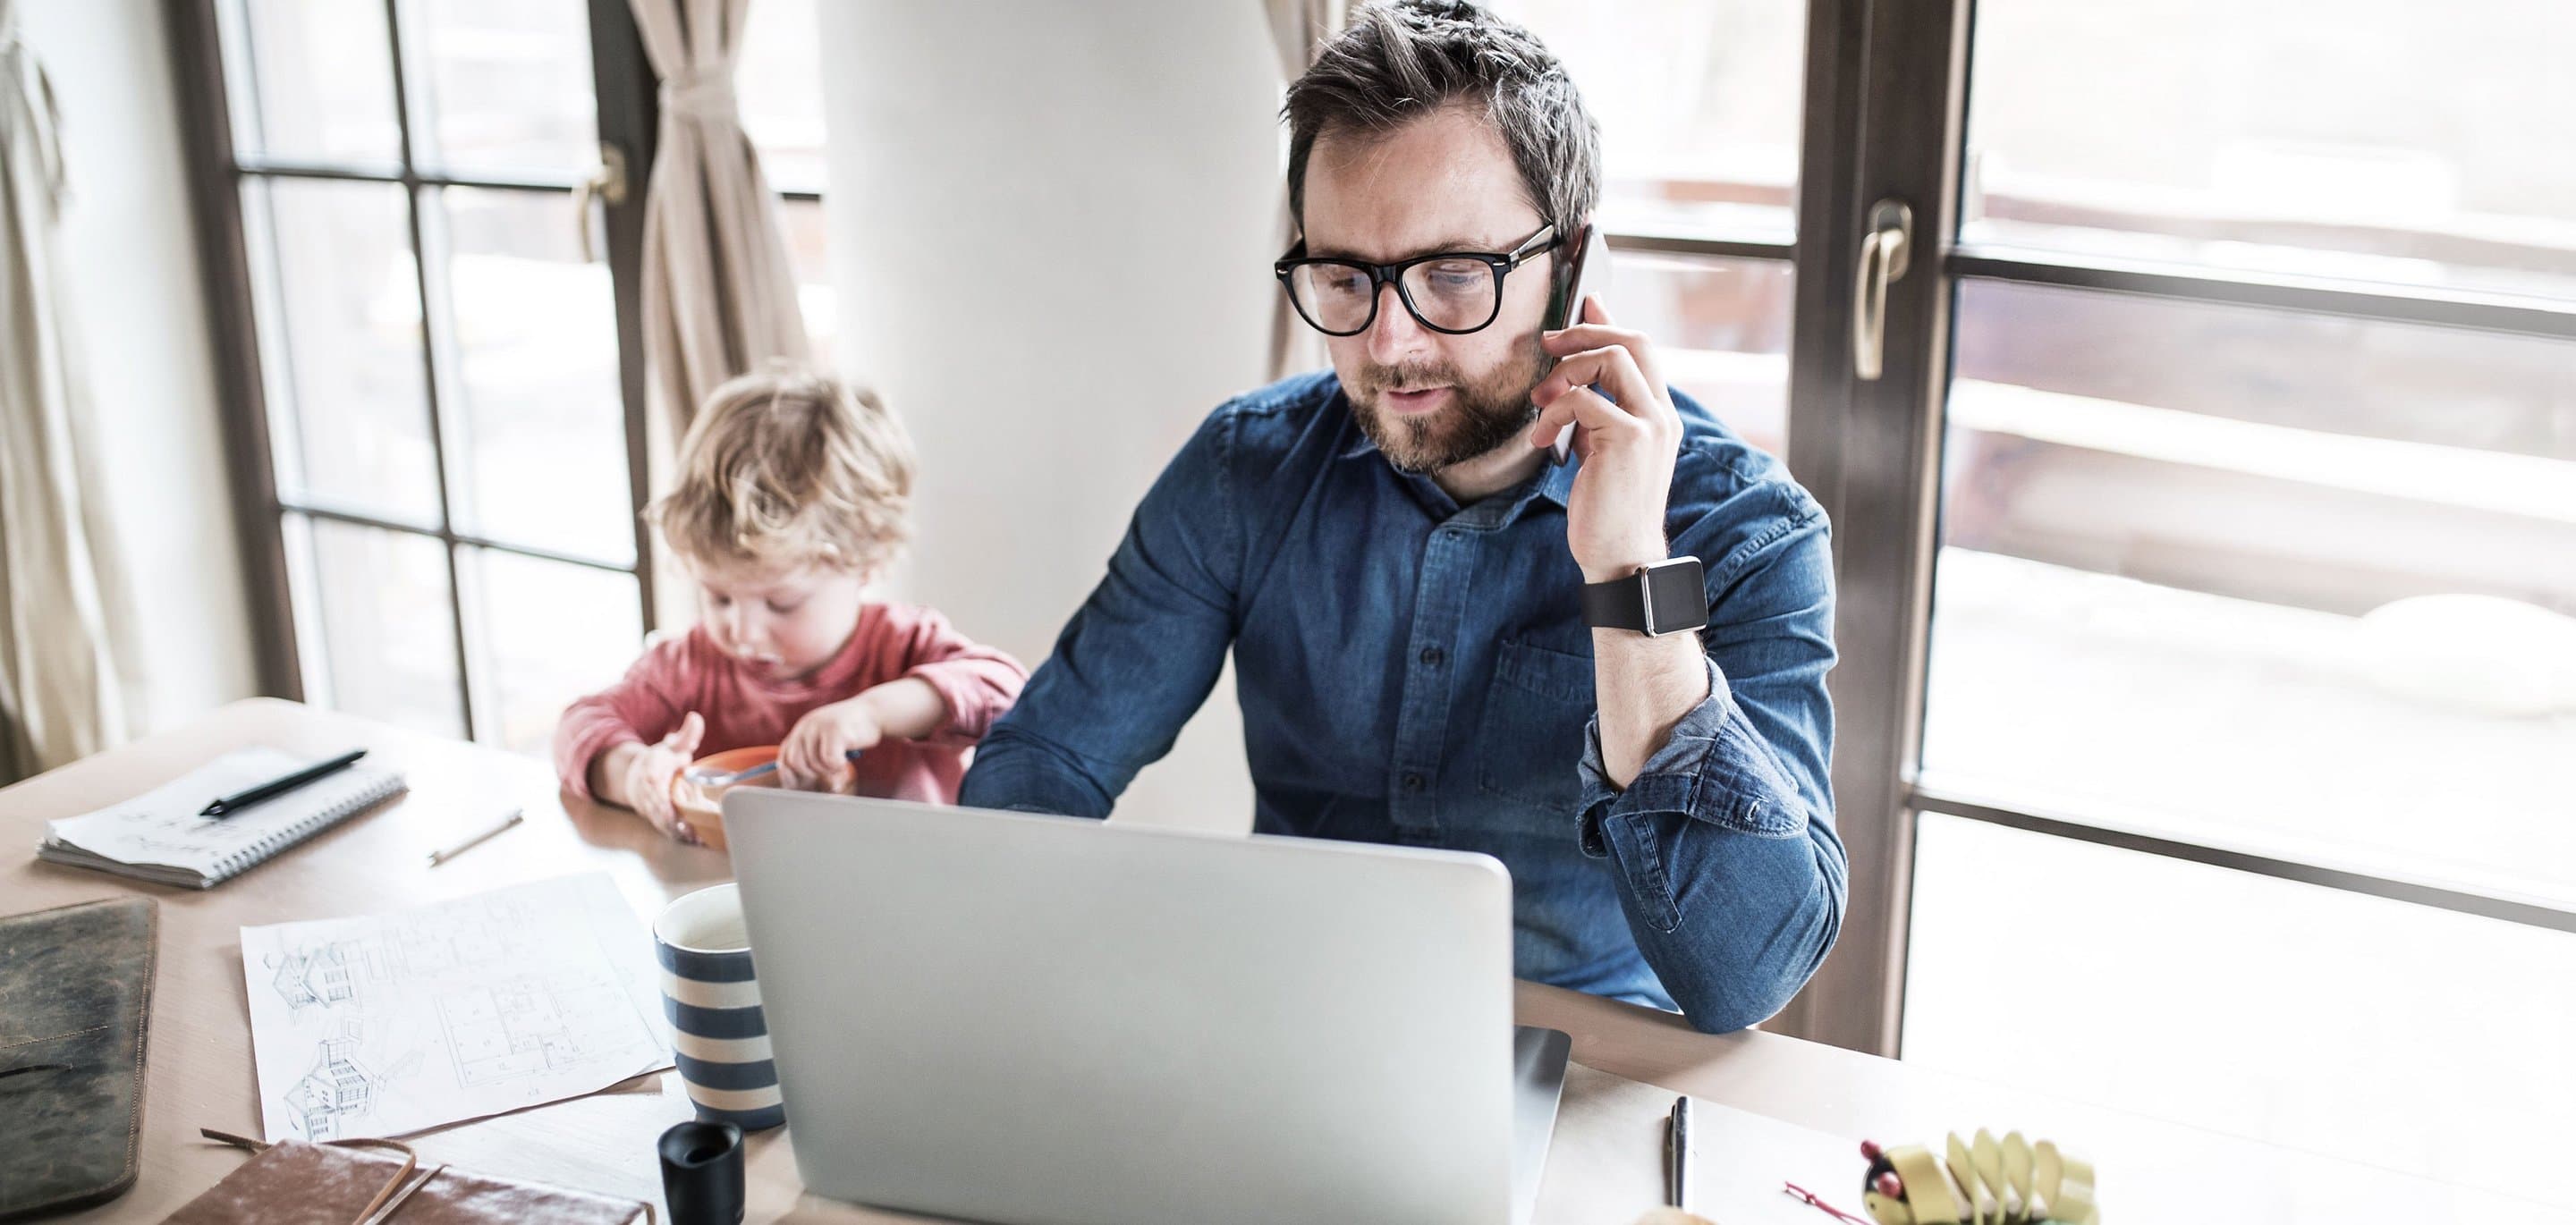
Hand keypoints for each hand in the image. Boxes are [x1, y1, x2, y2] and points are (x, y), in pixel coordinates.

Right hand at [621, 711, 705, 843]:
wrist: (636, 777)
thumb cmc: (660, 760)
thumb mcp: (672, 746)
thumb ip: (686, 735)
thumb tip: (696, 718)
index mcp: (652, 772)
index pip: (654, 782)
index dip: (662, 791)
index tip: (673, 802)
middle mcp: (649, 792)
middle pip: (659, 806)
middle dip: (673, 816)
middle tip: (691, 825)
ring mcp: (652, 807)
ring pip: (663, 821)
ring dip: (678, 829)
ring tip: (697, 836)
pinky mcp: (657, 819)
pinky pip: (667, 829)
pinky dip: (680, 835)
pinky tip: (696, 840)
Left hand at [780, 697, 883, 791]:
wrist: (876, 712)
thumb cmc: (853, 731)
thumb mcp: (826, 738)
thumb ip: (811, 752)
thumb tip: (796, 783)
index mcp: (802, 728)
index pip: (784, 757)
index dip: (789, 775)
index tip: (799, 786)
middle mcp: (807, 725)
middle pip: (796, 763)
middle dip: (811, 775)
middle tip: (827, 773)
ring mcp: (820, 726)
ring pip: (815, 764)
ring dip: (829, 771)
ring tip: (841, 763)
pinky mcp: (835, 730)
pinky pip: (830, 761)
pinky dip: (839, 767)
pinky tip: (846, 761)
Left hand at [1527, 296, 1682, 581]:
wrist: (1621, 556)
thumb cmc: (1607, 509)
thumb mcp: (1603, 451)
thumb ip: (1597, 413)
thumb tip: (1574, 377)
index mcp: (1659, 415)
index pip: (1643, 348)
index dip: (1610, 320)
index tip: (1585, 304)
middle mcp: (1662, 414)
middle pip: (1633, 340)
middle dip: (1584, 333)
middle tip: (1547, 344)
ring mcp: (1650, 424)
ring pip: (1610, 358)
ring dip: (1565, 373)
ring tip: (1541, 405)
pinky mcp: (1629, 439)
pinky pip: (1584, 399)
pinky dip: (1554, 412)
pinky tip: (1543, 439)